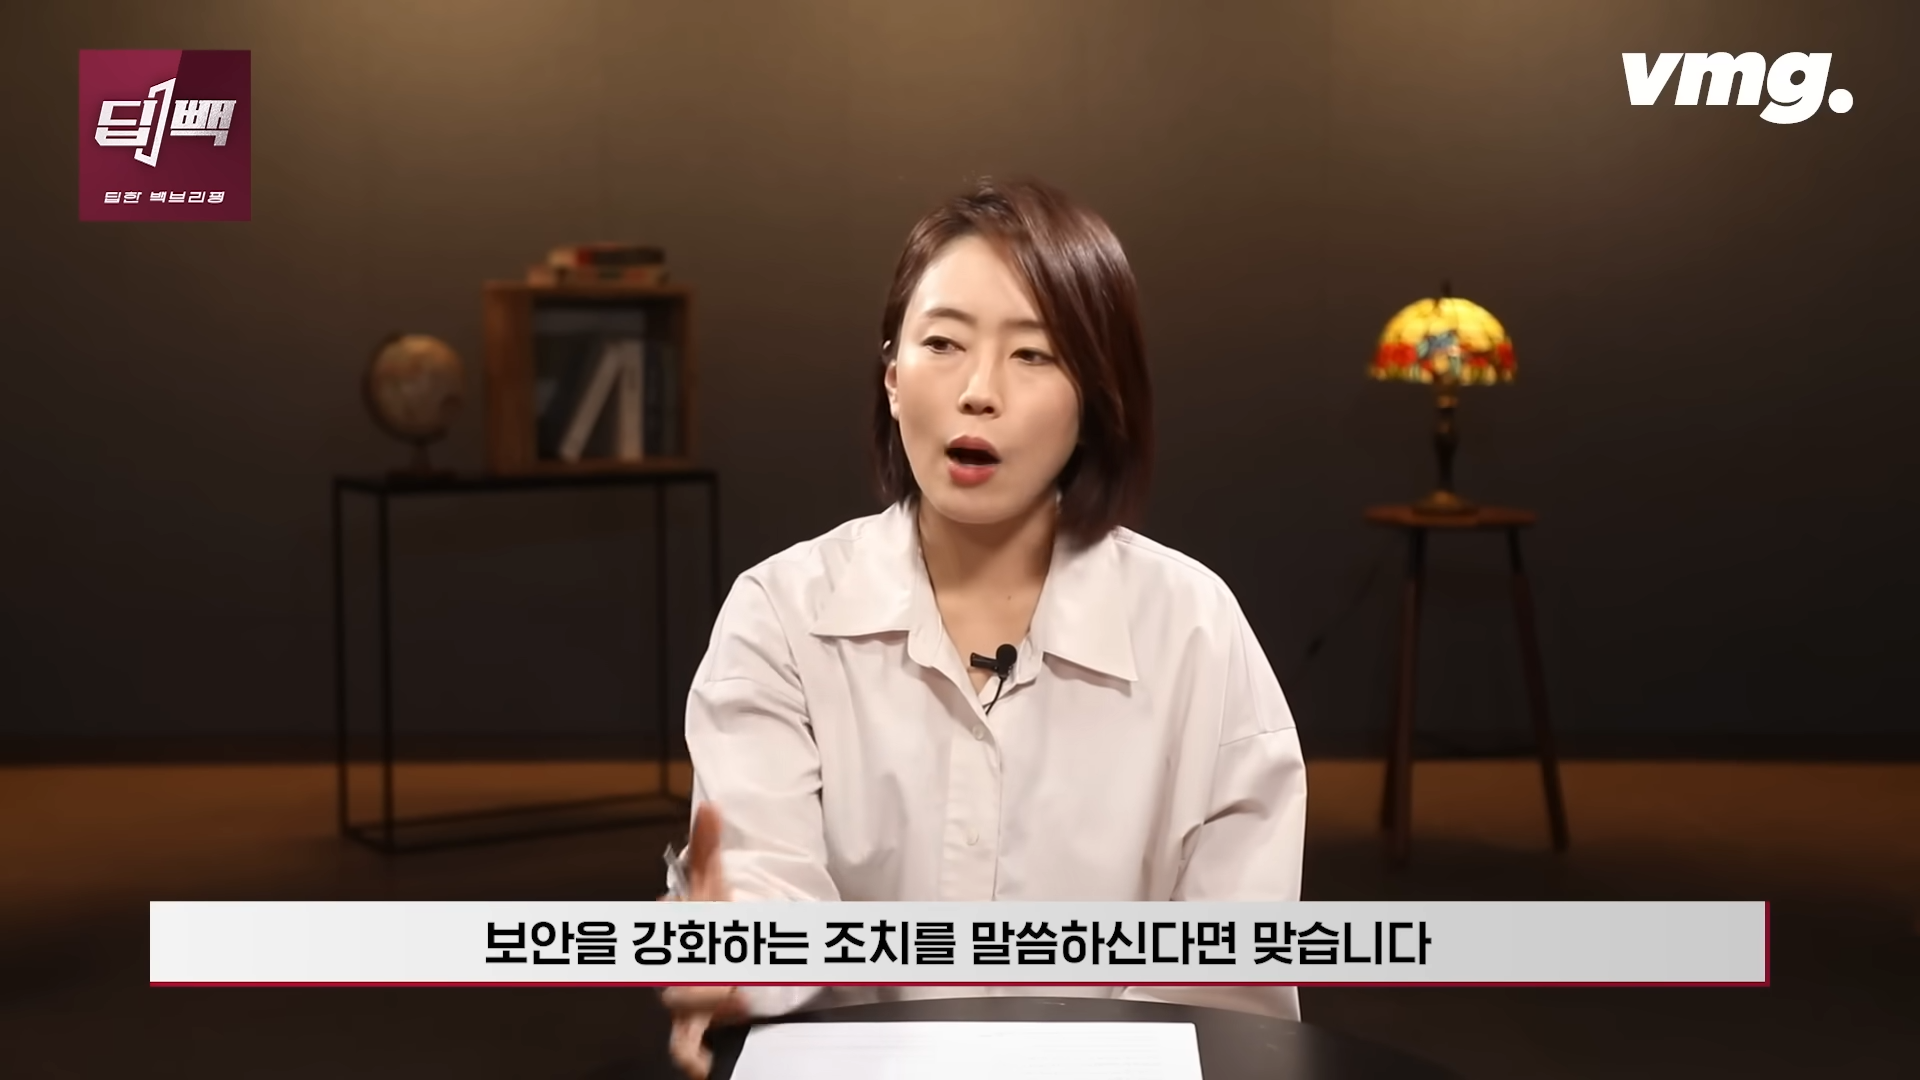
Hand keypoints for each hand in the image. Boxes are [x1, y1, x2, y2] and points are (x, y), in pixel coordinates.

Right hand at [663, 802, 743, 1078]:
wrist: (719, 954)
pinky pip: (684, 1048)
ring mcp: (681, 998)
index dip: (680, 911)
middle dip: (699, 962)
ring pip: (678, 1008)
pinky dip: (692, 1059)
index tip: (690, 905)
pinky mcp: (694, 1027)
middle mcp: (670, 964)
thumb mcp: (714, 882)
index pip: (668, 916)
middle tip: (731, 963)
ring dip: (705, 1004)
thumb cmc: (710, 917)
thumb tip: (711, 805)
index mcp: (673, 927)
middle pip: (672, 968)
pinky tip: (706, 1066)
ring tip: (738, 994)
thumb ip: (708, 846)